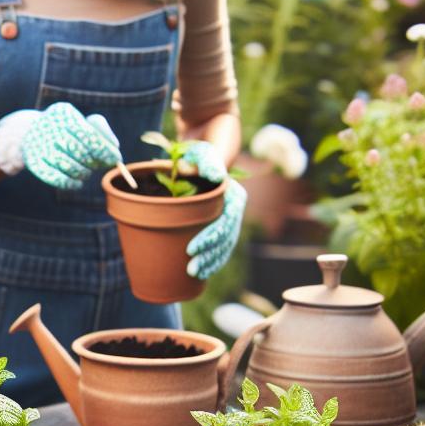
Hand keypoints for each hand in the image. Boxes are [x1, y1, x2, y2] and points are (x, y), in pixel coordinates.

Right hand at [0, 102, 121, 189]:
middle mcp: (48, 128)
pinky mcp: (33, 162)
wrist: (28, 133)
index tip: (115, 158)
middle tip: (97, 165)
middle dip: (93, 162)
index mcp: (63, 114)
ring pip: (70, 166)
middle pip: (80, 152)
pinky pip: (57, 178)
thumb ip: (100, 130)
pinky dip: (71, 183)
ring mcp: (38, 146)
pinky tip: (77, 182)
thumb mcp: (80, 121)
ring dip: (83, 173)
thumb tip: (114, 147)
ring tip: (85, 172)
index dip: (104, 149)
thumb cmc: (64, 128)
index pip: (89, 135)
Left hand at [183, 141, 245, 278]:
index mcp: (233, 196)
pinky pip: (219, 246)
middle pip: (226, 238)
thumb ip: (206, 161)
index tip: (190, 249)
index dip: (210, 238)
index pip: (225, 222)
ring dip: (212, 261)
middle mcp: (234, 209)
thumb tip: (215, 175)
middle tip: (191, 269)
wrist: (200, 155)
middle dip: (210, 256)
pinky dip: (212, 259)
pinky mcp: (217, 223)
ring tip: (195, 274)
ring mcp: (227, 218)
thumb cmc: (199, 153)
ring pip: (225, 246)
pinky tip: (201, 272)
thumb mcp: (202, 152)